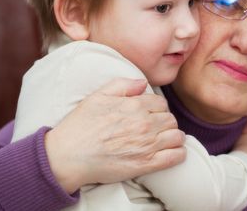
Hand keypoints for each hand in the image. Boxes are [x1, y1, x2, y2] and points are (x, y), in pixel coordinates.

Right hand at [45, 78, 185, 193]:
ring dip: (174, 137)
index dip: (158, 109)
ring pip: (177, 136)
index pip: (161, 104)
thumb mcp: (98, 96)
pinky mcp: (146, 164)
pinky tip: (173, 152)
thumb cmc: (80, 125)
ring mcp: (147, 145)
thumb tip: (142, 82)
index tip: (152, 115)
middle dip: (166, 122)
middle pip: (171, 119)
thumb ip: (122, 85)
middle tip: (157, 128)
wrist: (68, 155)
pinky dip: (178, 154)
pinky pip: (175, 157)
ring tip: (166, 140)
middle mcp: (144, 124)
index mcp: (134, 106)